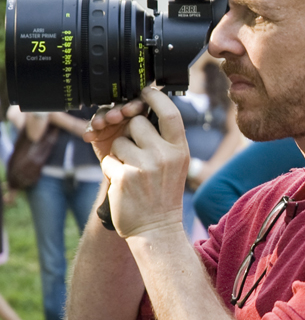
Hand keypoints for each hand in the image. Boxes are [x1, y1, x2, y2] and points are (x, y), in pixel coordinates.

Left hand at [86, 88, 188, 237]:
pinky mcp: (123, 177)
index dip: (154, 97)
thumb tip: (145, 108)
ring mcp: (143, 166)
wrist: (156, 227)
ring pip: (119, 140)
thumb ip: (166, 139)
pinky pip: (108, 159)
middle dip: (130, 132)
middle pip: (137, 122)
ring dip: (119, 152)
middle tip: (137, 151)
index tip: (145, 92)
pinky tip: (124, 182)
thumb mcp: (176, 164)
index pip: (169, 112)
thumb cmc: (164, 193)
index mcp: (180, 149)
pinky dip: (111, 169)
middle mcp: (164, 155)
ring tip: (132, 170)